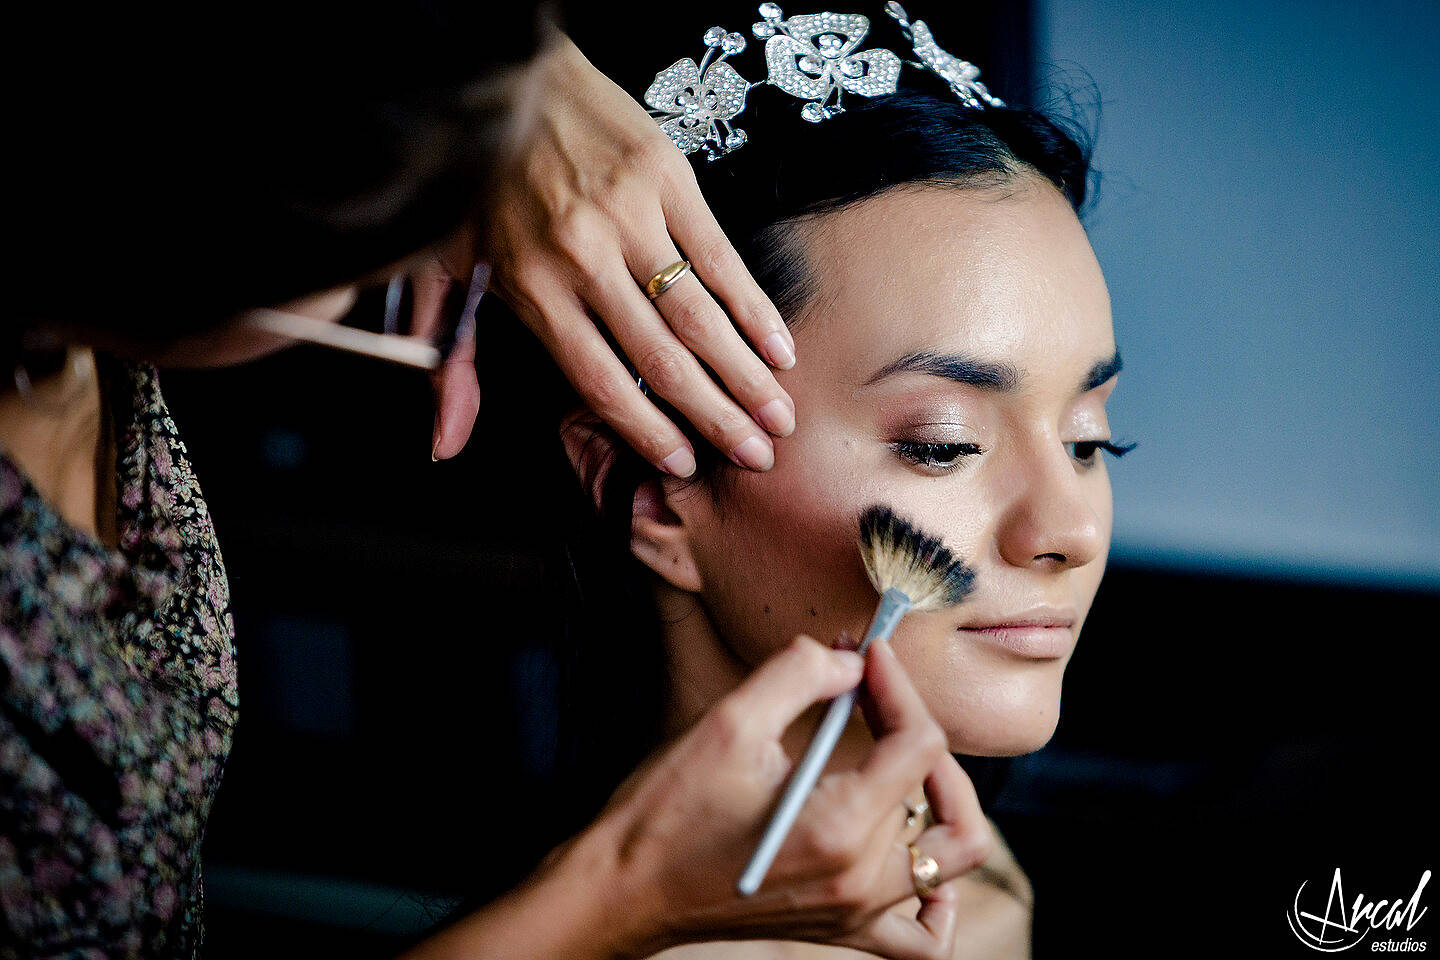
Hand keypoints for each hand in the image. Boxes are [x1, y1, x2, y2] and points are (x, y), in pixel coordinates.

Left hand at [405, 32, 798, 472]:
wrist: (505, 75)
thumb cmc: (477, 180)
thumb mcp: (443, 271)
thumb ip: (450, 361)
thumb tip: (443, 443)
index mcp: (533, 286)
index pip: (599, 379)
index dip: (647, 431)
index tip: (685, 465)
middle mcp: (583, 257)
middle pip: (661, 357)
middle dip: (715, 416)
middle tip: (756, 455)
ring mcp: (629, 215)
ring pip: (698, 314)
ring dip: (746, 373)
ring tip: (779, 414)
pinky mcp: (666, 177)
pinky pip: (719, 256)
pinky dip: (752, 306)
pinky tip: (777, 345)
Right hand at [585, 636, 993, 959]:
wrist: (624, 890)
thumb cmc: (667, 812)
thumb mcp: (729, 722)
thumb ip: (800, 673)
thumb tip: (851, 660)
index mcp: (840, 828)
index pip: (920, 743)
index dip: (899, 685)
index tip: (867, 653)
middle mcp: (861, 879)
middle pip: (940, 790)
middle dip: (912, 721)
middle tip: (874, 690)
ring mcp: (856, 912)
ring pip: (951, 856)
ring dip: (942, 795)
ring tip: (902, 753)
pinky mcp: (841, 928)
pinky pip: (923, 936)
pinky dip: (938, 898)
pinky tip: (917, 855)